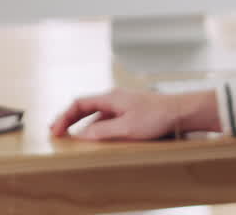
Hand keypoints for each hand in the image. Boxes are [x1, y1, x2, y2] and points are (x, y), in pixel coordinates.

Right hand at [49, 88, 219, 140]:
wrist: (180, 112)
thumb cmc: (156, 117)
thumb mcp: (126, 128)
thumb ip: (102, 131)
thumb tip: (82, 135)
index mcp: (110, 97)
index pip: (79, 103)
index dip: (64, 116)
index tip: (55, 130)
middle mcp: (114, 98)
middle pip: (85, 107)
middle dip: (69, 119)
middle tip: (56, 132)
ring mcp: (122, 104)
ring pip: (96, 113)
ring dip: (82, 123)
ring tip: (71, 136)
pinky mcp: (130, 111)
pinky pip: (106, 118)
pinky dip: (96, 126)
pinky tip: (95, 136)